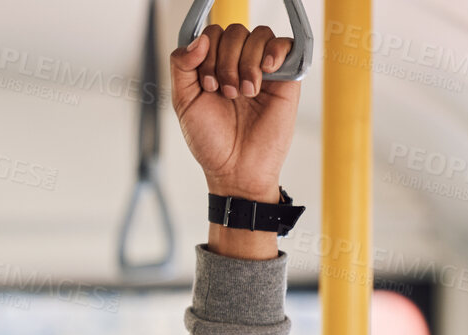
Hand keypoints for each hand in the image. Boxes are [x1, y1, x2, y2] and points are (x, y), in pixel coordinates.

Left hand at [169, 24, 300, 200]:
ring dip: (246, 64)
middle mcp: (238, 63)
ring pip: (258, 35)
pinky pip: (285, 44)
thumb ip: (181, 66)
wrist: (237, 169)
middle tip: (227, 94)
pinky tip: (265, 73)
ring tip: (244, 93)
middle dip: (225, 62)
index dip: (207, 54)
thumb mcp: (184, 101)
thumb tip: (199, 39)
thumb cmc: (211, 140)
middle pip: (234, 31)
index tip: (208, 85)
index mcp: (213, 65)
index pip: (211, 34)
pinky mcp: (286, 77)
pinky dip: (274, 53)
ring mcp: (262, 68)